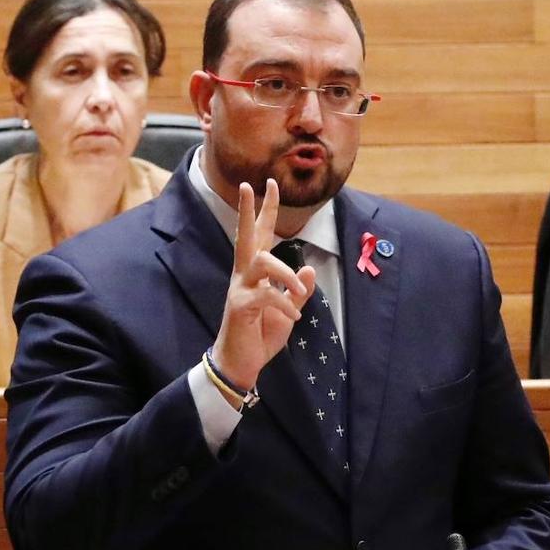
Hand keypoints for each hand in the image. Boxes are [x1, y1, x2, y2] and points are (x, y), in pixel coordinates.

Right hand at [211, 179, 314, 392]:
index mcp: (255, 273)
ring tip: (297, 289)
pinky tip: (295, 317)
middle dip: (249, 210)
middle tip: (253, 185)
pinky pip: (266, 296)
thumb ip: (298, 291)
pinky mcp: (240, 307)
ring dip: (285, 272)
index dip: (265, 211)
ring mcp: (240, 290)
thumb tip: (309, 268)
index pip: (260, 236)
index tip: (269, 185)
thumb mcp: (287, 310)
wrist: (242, 363)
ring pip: (261, 262)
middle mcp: (243, 276)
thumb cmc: (261, 334)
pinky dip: (285, 305)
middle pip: (246, 236)